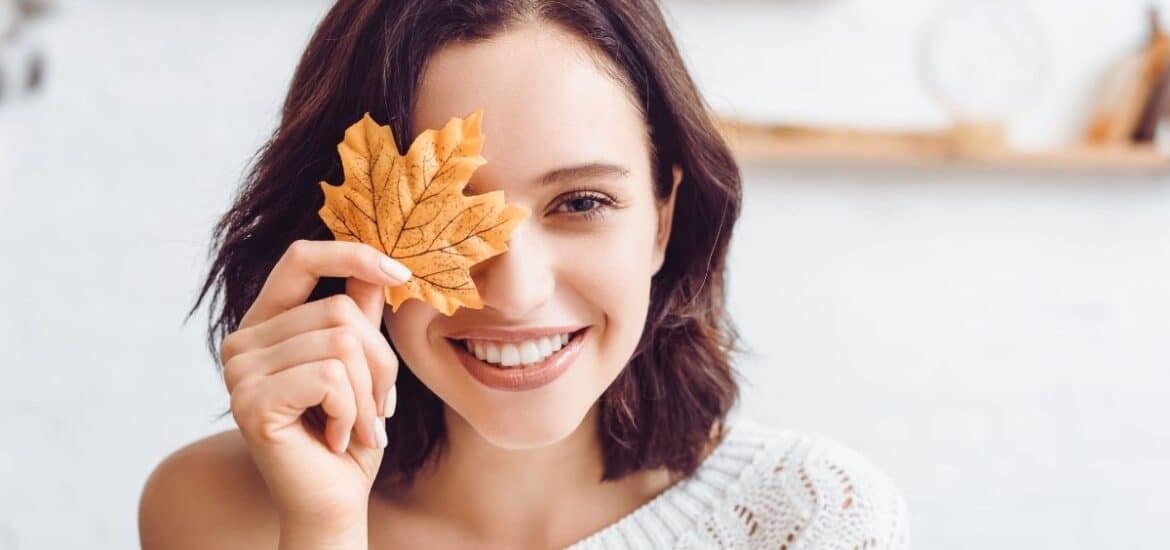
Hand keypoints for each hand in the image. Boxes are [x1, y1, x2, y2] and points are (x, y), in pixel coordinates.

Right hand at [220, 239, 410, 536]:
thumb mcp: (361, 365)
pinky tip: (338, 438)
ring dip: (368, 393)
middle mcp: (242, 343)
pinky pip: (331, 378)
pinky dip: (352, 411)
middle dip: (379, 362)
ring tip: (358, 427)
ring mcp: (240, 373)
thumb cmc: (348, 434)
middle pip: (339, 310)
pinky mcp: (252, 403)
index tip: (401, 272)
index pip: (300, 258)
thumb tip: (377, 263)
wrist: (332, 502)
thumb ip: (360, 314)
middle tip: (380, 407)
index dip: (352, 254)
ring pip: (340, 344)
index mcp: (265, 324)